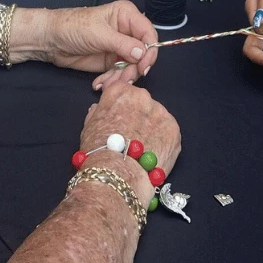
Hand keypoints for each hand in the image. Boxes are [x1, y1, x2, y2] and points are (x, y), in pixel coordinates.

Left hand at [36, 2, 158, 87]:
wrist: (51, 40)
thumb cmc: (73, 27)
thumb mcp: (99, 34)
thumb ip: (122, 44)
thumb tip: (142, 54)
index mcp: (127, 16)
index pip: (148, 33)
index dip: (149, 51)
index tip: (143, 67)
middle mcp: (127, 31)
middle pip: (143, 53)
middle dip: (134, 69)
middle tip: (124, 80)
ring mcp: (120, 47)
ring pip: (132, 67)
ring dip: (122, 78)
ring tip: (106, 85)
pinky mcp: (111, 61)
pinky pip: (120, 74)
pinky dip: (112, 81)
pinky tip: (99, 84)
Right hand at [79, 81, 180, 206]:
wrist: (118, 173)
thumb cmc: (98, 150)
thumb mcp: (89, 125)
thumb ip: (98, 111)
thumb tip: (101, 108)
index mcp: (119, 91)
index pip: (122, 89)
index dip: (120, 104)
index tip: (120, 115)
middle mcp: (142, 95)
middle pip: (141, 101)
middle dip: (137, 114)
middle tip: (131, 134)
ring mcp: (160, 111)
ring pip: (156, 115)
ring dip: (151, 126)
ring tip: (142, 147)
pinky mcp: (173, 128)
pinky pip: (167, 130)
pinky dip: (163, 139)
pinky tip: (153, 152)